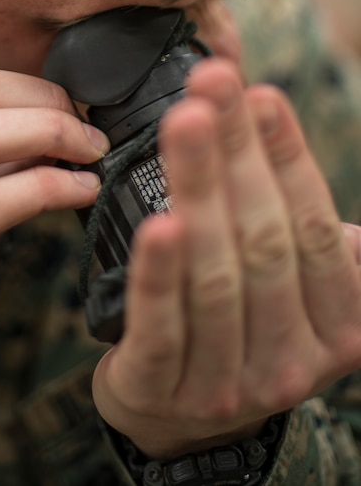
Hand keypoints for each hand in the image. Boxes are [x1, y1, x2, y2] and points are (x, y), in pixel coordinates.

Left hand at [92, 58, 360, 457]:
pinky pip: (162, 323)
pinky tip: (159, 222)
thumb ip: (310, 231)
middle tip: (212, 84)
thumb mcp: (292, 284)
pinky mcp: (162, 388)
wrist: (179, 413)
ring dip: (200, 187)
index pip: (316, 230)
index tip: (260, 94)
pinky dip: (159, 272)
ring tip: (186, 121)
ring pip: (215, 274)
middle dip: (236, 153)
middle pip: (265, 241)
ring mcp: (229, 382)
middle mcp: (293, 360)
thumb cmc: (242, 321)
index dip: (288, 157)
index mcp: (339, 325)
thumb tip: (300, 147)